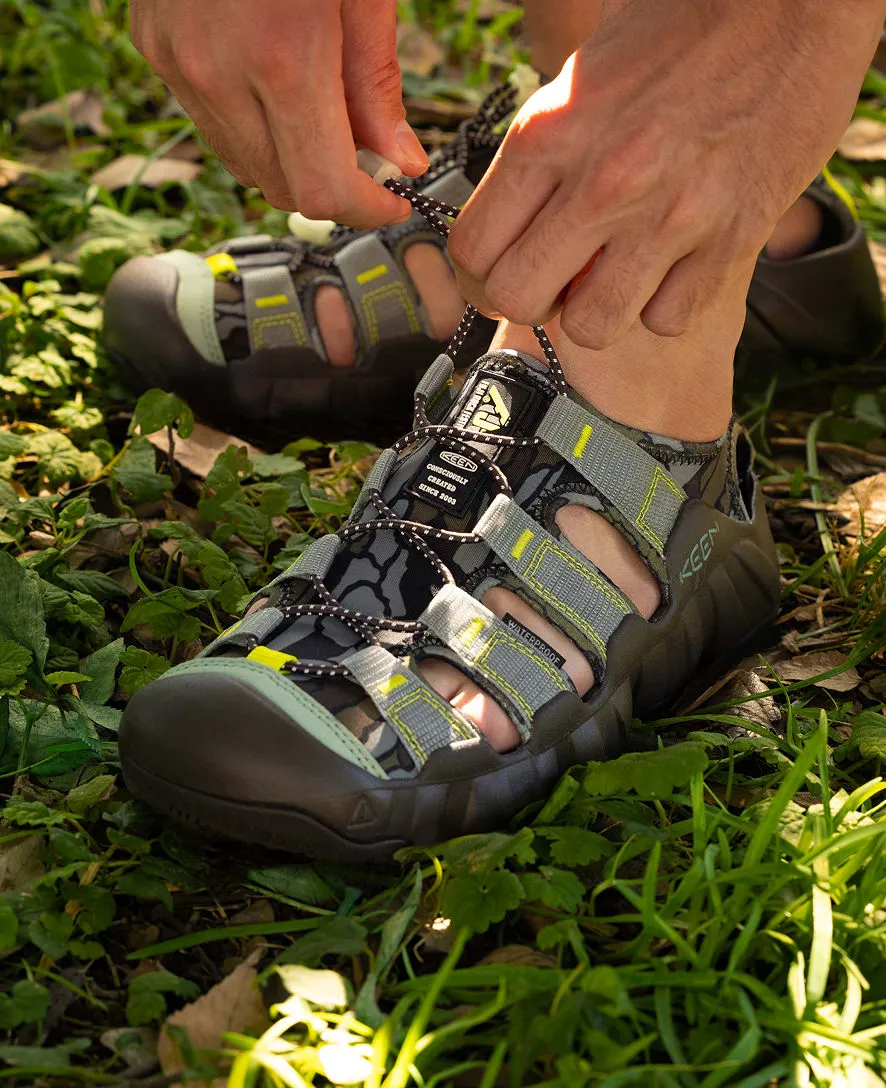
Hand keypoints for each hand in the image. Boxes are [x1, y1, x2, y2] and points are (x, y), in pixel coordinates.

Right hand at [130, 0, 427, 227]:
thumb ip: (377, 86)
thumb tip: (399, 163)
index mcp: (283, 57)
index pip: (324, 188)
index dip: (367, 209)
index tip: (393, 201)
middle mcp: (218, 70)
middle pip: (283, 188)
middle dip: (334, 188)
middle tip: (369, 160)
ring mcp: (178, 62)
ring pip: (245, 165)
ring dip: (292, 161)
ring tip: (325, 116)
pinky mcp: (155, 48)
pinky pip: (213, 125)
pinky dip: (254, 128)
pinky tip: (278, 89)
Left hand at [449, 0, 881, 346]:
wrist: (797, 5)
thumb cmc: (682, 27)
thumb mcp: (584, 75)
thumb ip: (540, 153)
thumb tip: (506, 218)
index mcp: (550, 131)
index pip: (471, 250)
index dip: (481, 269)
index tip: (505, 263)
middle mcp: (603, 181)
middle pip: (518, 299)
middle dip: (533, 296)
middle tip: (559, 275)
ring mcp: (670, 216)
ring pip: (592, 326)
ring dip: (599, 308)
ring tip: (619, 270)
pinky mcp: (731, 239)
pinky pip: (668, 319)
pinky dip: (665, 303)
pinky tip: (673, 262)